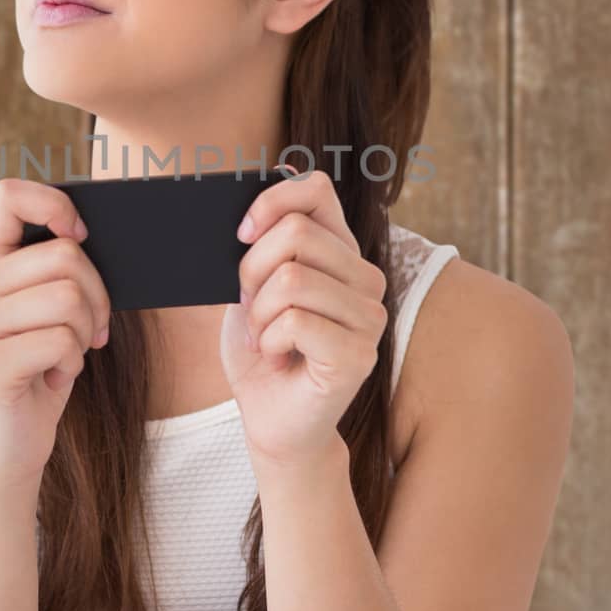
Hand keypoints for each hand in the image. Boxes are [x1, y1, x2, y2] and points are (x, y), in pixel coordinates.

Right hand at [0, 178, 111, 492]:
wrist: (6, 445)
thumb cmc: (39, 368)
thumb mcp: (46, 309)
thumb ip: (57, 269)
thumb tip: (90, 233)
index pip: (10, 195)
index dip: (55, 204)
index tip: (79, 236)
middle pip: (66, 255)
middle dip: (97, 296)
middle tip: (88, 330)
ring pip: (70, 298)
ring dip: (84, 334)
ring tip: (63, 356)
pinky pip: (63, 342)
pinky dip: (72, 365)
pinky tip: (49, 379)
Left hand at [219, 166, 387, 467]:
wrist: (272, 419)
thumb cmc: (262, 351)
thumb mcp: (252, 287)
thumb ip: (263, 245)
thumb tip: (259, 202)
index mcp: (342, 253)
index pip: (315, 190)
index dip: (270, 202)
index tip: (241, 234)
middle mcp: (366, 279)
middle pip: (295, 233)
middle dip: (251, 272)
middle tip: (251, 310)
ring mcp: (369, 317)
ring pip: (291, 277)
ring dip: (257, 313)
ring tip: (264, 336)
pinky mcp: (358, 355)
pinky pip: (294, 321)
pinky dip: (267, 341)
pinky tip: (276, 357)